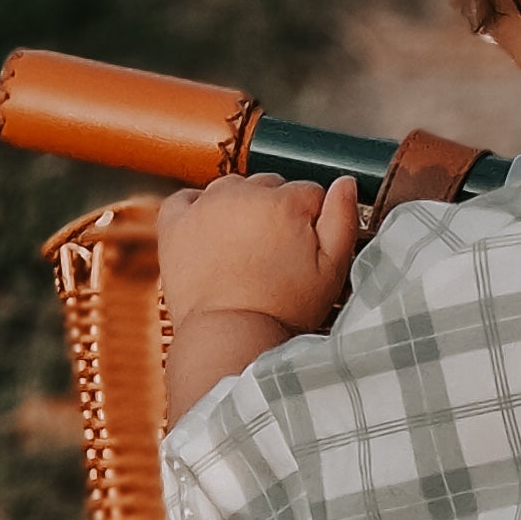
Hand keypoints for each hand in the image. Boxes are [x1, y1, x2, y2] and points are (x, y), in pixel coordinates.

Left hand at [156, 172, 360, 421]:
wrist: (230, 336)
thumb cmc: (284, 309)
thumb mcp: (332, 269)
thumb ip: (343, 219)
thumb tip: (345, 183)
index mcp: (283, 202)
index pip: (309, 192)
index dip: (312, 221)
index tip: (306, 249)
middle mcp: (242, 194)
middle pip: (270, 186)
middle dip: (277, 212)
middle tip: (276, 252)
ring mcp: (205, 206)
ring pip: (231, 188)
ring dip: (240, 208)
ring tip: (244, 247)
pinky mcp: (175, 223)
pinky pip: (186, 198)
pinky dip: (196, 208)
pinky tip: (210, 231)